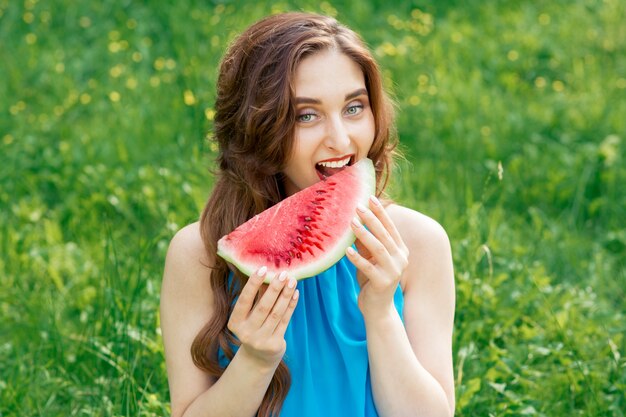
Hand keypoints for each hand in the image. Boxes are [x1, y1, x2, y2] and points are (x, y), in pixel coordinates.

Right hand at [227, 267, 298, 368]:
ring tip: (293, 281)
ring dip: (286, 295)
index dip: (253, 284)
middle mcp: (246, 333)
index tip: (263, 268)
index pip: (244, 300)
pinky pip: (285, 321)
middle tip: (283, 273)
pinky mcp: (274, 345)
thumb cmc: (254, 327)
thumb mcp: (250, 314)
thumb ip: (257, 296)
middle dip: (274, 288)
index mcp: (235, 323)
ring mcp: (260, 341)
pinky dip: (291, 306)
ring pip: (276, 313)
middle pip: (263, 307)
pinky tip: (295, 293)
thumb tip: (269, 272)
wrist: (258, 357)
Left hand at [346, 196, 408, 316]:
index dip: (381, 212)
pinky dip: (357, 258)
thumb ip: (366, 243)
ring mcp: (394, 271)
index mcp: (401, 250)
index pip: (391, 227)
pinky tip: (346, 250)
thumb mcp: (370, 258)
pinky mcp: (383, 283)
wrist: (378, 309)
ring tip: (351, 223)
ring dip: (364, 234)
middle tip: (358, 206)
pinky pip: (368, 267)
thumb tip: (355, 221)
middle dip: (371, 219)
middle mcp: (401, 259)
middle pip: (384, 235)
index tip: (371, 198)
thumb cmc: (372, 280)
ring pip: (378, 249)